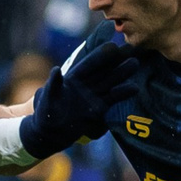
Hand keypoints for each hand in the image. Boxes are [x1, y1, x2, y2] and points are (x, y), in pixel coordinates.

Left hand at [18, 43, 139, 157]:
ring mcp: (94, 96)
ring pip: (110, 82)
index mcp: (73, 78)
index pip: (89, 64)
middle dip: (116, 60)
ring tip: (135, 63)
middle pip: (103, 70)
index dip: (99, 55)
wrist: (51, 134)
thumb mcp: (48, 97)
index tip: (112, 46)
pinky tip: (134, 87)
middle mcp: (86, 84)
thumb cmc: (45, 114)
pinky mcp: (100, 108)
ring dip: (122, 73)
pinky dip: (123, 93)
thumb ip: (54, 84)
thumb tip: (56, 69)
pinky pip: (113, 98)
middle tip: (131, 48)